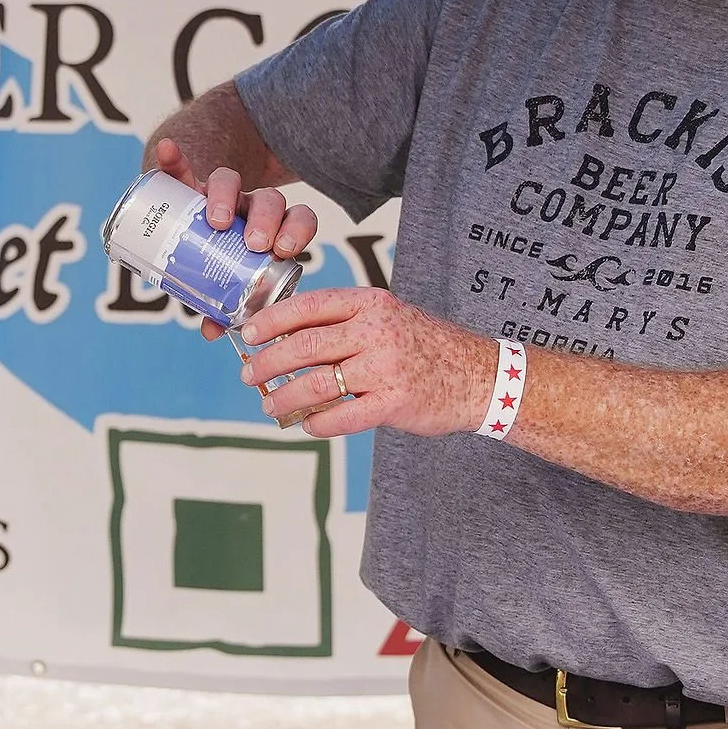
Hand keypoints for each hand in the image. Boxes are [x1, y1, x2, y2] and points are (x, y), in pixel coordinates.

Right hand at [148, 136, 317, 341]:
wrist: (191, 231)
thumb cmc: (218, 265)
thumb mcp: (226, 284)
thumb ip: (222, 304)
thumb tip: (214, 332)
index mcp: (271, 228)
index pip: (298, 220)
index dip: (297, 231)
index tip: (284, 249)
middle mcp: (250, 206)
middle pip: (268, 200)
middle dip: (265, 219)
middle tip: (254, 243)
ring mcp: (220, 194)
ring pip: (231, 181)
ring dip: (226, 196)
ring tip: (216, 219)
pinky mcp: (186, 183)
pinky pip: (181, 166)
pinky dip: (173, 157)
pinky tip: (166, 151)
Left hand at [235, 285, 498, 438]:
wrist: (479, 375)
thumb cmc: (423, 346)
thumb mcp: (388, 317)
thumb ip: (344, 322)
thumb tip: (286, 335)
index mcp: (370, 303)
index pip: (309, 306)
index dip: (271, 321)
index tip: (248, 335)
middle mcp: (376, 330)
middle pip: (306, 345)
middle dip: (268, 363)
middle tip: (249, 375)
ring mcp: (386, 367)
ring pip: (318, 384)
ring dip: (285, 397)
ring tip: (269, 405)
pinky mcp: (395, 402)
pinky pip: (344, 416)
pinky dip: (319, 423)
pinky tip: (307, 425)